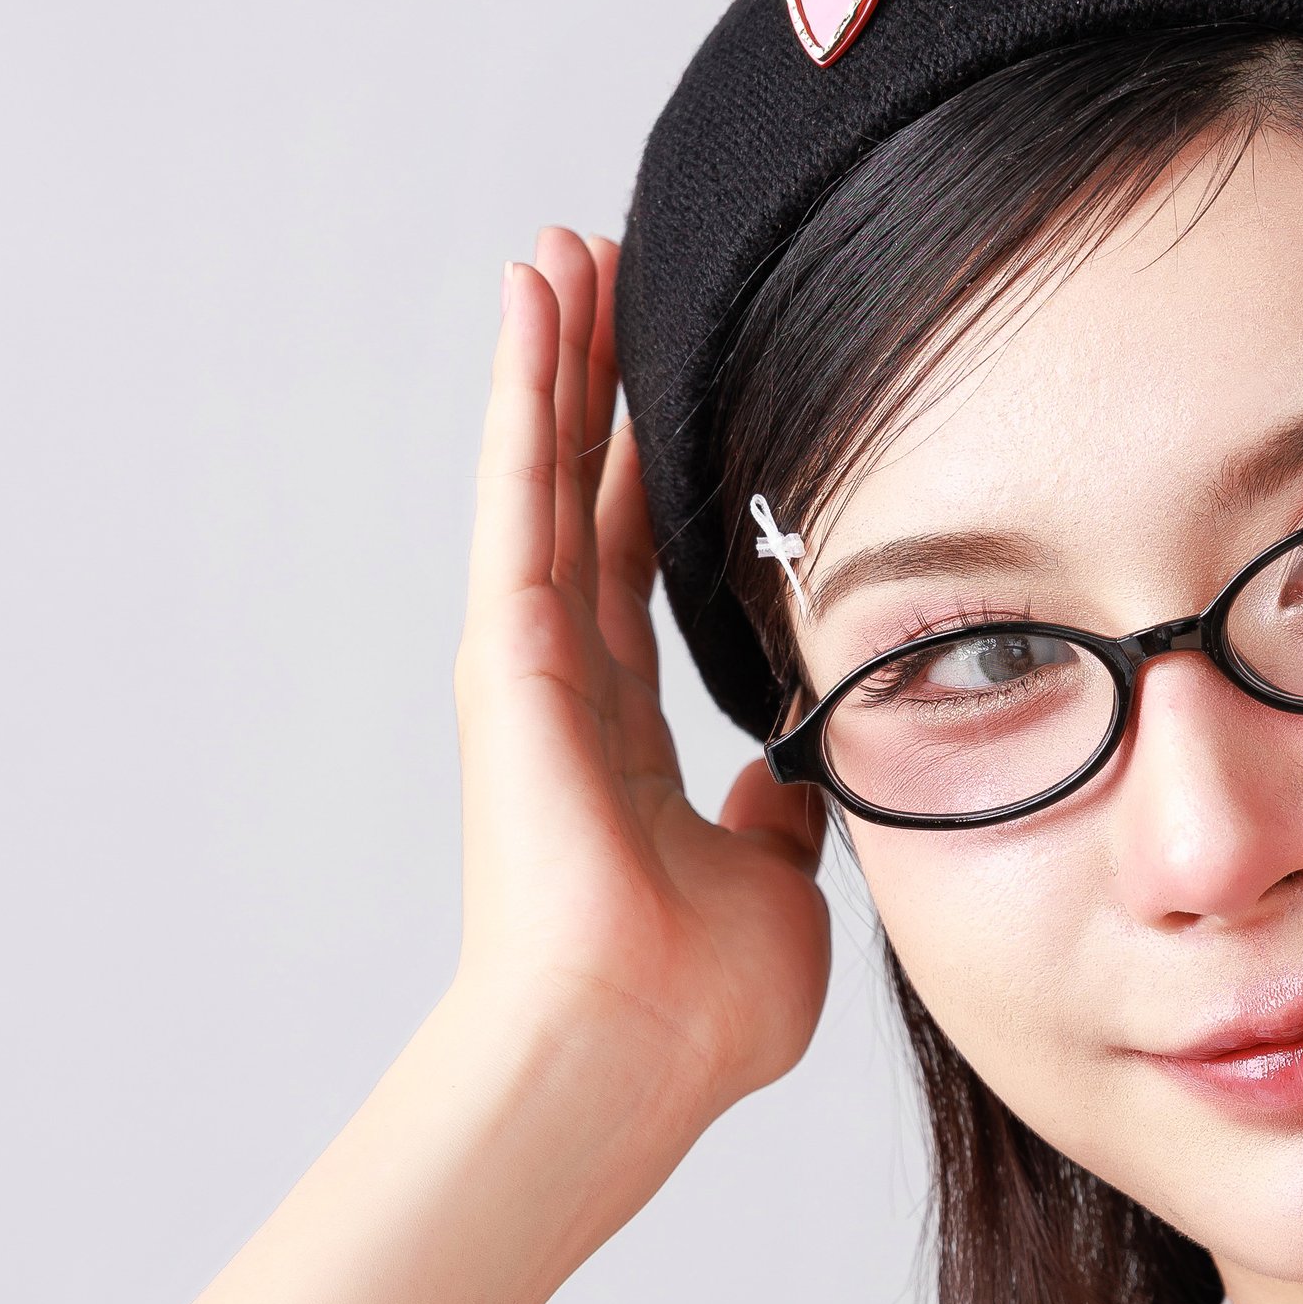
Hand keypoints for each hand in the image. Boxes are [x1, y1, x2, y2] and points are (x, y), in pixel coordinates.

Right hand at [450, 230, 830, 1161]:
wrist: (630, 1056)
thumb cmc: (695, 1011)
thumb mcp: (777, 890)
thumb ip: (779, 822)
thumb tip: (792, 781)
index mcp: (624, 735)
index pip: (637, 561)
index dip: (647, 466)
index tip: (669, 377)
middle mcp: (567, 687)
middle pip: (580, 493)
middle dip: (592, 381)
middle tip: (604, 266)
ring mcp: (530, 668)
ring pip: (541, 472)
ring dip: (551, 357)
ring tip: (560, 247)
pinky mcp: (510, 657)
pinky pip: (520, 495)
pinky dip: (521, 393)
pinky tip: (532, 301)